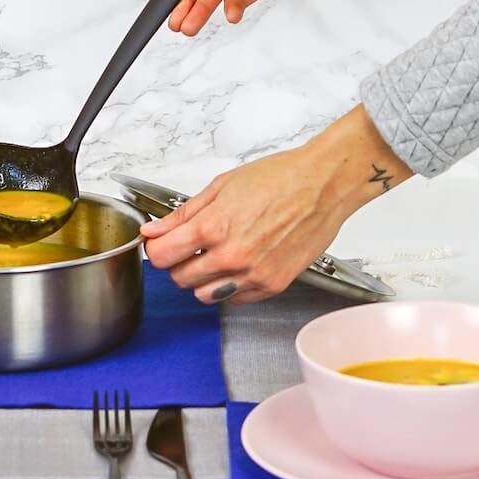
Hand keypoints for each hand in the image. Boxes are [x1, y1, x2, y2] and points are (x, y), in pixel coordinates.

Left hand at [140, 106, 411, 303]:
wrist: (324, 184)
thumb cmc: (280, 178)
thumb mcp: (221, 187)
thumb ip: (183, 214)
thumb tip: (154, 230)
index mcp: (214, 227)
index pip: (161, 256)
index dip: (156, 248)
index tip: (160, 243)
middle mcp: (232, 257)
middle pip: (180, 279)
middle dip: (178, 262)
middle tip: (189, 246)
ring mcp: (253, 275)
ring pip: (204, 296)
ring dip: (202, 279)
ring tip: (214, 255)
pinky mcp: (273, 285)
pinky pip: (236, 299)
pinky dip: (229, 286)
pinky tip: (237, 264)